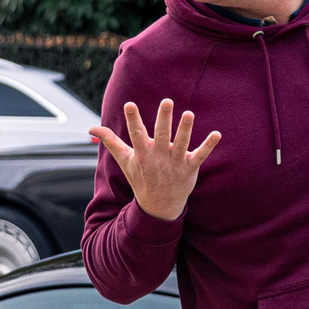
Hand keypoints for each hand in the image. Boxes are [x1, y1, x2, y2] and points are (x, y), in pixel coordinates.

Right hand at [91, 99, 219, 221]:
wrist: (158, 206)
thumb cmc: (141, 177)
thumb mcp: (125, 160)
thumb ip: (110, 141)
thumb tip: (91, 128)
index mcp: (142, 154)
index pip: (136, 134)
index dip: (133, 120)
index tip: (129, 105)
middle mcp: (158, 157)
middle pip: (161, 135)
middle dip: (164, 119)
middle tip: (167, 101)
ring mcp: (175, 163)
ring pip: (181, 144)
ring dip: (185, 129)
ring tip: (188, 113)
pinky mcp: (190, 168)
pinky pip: (201, 156)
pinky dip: (209, 146)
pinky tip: (217, 134)